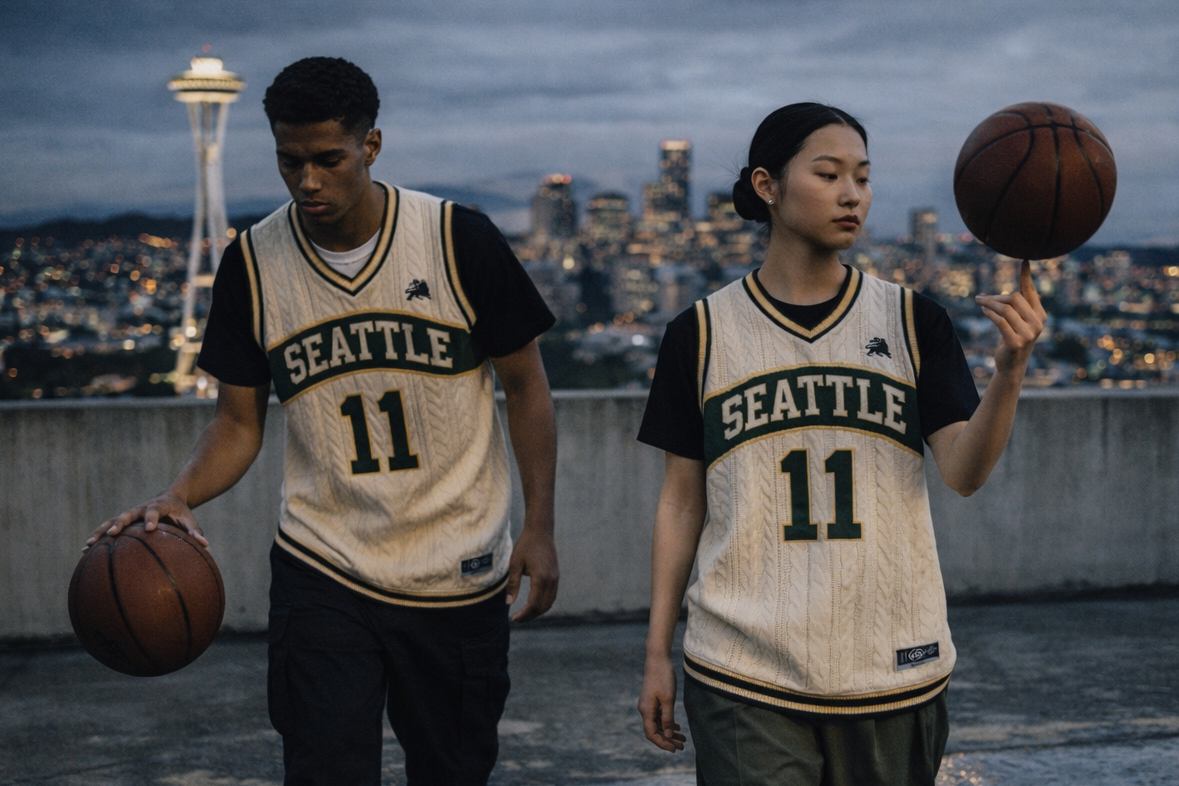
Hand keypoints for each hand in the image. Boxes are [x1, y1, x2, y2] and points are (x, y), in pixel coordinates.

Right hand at [84, 494, 205, 550]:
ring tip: (88, 545)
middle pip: (127, 515)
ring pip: (112, 521)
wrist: (170, 498)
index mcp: (158, 506)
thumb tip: (206, 544)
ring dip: (100, 532)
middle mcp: (140, 509)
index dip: (151, 518)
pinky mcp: (123, 521)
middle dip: (119, 524)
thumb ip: (195, 531)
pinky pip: (107, 529)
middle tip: (112, 534)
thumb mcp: (189, 520)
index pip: (154, 511)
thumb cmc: (181, 513)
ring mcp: (130, 514)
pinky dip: (97, 538)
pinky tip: (85, 552)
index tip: (149, 528)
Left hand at [504, 523, 558, 622]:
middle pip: (543, 607)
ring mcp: (555, 578)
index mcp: (541, 578)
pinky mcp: (556, 576)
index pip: (534, 604)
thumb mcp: (514, 564)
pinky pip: (552, 595)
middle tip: (517, 619)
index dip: (524, 614)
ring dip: (538, 611)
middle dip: (531, 616)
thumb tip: (508, 603)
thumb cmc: (526, 545)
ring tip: (524, 613)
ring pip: (549, 602)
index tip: (514, 619)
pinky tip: (533, 603)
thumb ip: (512, 584)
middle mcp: (551, 580)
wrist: (541, 531)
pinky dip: (543, 603)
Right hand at [638, 654, 685, 751]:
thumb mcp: (668, 700)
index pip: (652, 734)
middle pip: (655, 731)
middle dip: (668, 740)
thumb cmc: (663, 678)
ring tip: (683, 739)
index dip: (662, 743)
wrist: (657, 659)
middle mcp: (645, 710)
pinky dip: (667, 723)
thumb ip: (667, 718)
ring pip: (658, 724)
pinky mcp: (652, 701)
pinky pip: (659, 717)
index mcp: (646, 710)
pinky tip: (677, 727)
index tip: (674, 749)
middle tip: (682, 746)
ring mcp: (648, 705)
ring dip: (669, 732)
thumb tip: (667, 736)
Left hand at [975, 260, 1046, 374]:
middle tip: (981, 298)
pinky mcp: (1016, 342)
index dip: (1026, 276)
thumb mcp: (1018, 321)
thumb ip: (1020, 306)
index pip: (1031, 291)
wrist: (1011, 365)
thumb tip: (1019, 289)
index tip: (1024, 261)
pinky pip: (1000, 321)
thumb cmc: (1012, 339)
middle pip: (1014, 298)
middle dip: (996, 297)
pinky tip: (983, 310)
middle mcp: (1038, 323)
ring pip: (1005, 309)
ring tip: (980, 303)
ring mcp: (1028, 333)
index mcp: (1040, 315)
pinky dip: (989, 314)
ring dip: (989, 304)